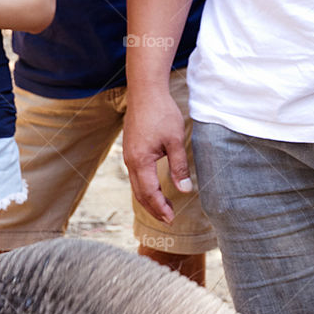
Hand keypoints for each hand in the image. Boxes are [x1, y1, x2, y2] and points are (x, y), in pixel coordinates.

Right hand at [123, 89, 190, 224]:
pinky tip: (153, 189)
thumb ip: (179, 167)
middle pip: (140, 194)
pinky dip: (144, 188)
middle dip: (153, 209)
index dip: (160, 208)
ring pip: (136, 186)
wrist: (145, 93)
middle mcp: (130, 162)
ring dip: (148, 200)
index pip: (150, 193)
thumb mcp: (175, 141)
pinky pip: (135, 177)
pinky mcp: (130, 151)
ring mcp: (128, 157)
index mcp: (141, 162)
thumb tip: (185, 190)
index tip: (171, 219)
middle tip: (168, 220)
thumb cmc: (161, 114)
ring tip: (162, 209)